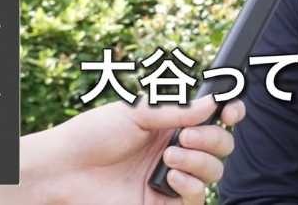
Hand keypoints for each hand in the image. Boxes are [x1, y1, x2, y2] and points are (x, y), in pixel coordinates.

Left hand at [36, 95, 245, 204]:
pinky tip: (169, 178)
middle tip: (185, 137)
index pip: (215, 117)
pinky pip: (198, 197)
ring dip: (199, 161)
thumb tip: (213, 103)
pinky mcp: (166, 202)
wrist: (66, 170)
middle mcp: (178, 148)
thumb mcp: (137, 111)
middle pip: (223, 144)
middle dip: (212, 139)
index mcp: (173, 122)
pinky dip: (191, 185)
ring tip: (170, 157)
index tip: (231, 111)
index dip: (231, 113)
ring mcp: (174, 176)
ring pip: (215, 170)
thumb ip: (178, 109)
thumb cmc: (94, 134)